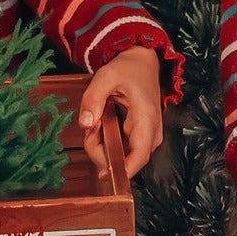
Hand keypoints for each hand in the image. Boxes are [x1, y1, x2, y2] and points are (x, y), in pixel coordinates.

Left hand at [77, 46, 163, 176]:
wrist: (143, 63)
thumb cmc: (129, 68)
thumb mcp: (106, 76)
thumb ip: (93, 98)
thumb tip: (85, 124)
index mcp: (147, 119)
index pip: (139, 158)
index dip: (121, 171)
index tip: (103, 173)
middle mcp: (151, 133)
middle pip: (126, 160)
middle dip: (102, 151)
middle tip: (90, 128)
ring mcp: (147, 137)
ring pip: (122, 157)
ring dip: (103, 146)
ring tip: (96, 121)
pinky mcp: (140, 137)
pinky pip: (122, 150)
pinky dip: (107, 142)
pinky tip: (102, 125)